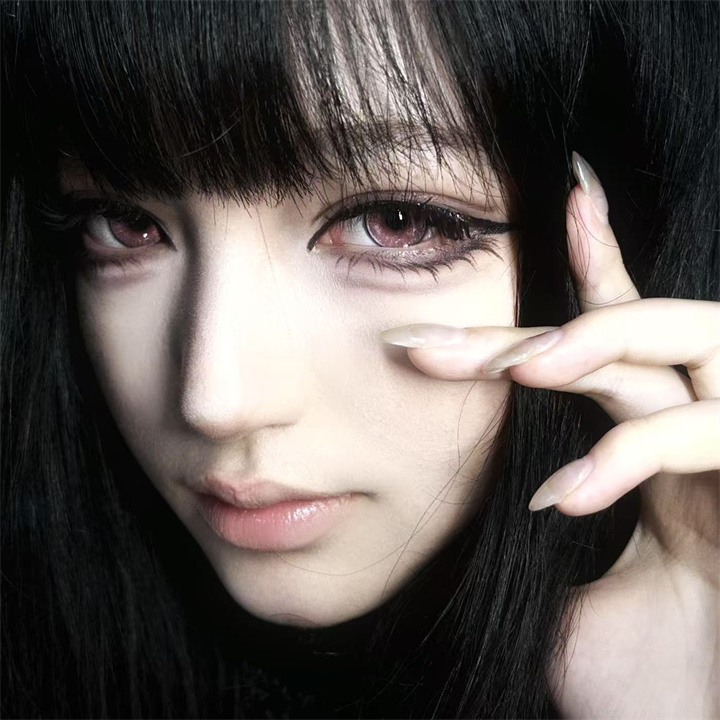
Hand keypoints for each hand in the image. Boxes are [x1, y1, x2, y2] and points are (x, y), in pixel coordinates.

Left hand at [380, 152, 719, 717]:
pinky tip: (564, 494)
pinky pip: (703, 435)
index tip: (557, 203)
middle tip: (422, 345)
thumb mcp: (574, 579)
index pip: (621, 329)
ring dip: (598, 344)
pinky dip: (628, 457)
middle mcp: (705, 420)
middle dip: (522, 332)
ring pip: (686, 340)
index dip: (593, 261)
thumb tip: (493, 489)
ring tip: (523, 369)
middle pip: (624, 330)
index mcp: (658, 435)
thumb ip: (544, 521)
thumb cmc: (662, 675)